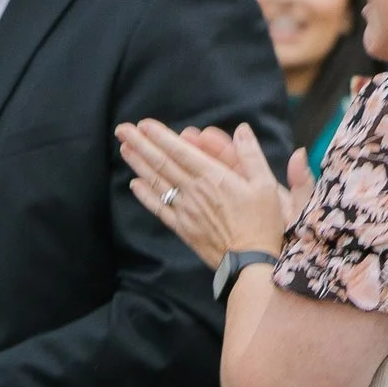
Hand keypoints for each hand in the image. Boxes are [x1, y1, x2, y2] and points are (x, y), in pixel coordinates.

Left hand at [116, 116, 289, 271]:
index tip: (144, 124)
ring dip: (138, 164)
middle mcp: (194, 191)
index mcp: (213, 177)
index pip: (180, 151)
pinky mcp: (182, 227)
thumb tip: (242, 128)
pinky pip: (159, 208)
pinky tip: (134, 184)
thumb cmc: (261, 222)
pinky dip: (145, 195)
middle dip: (140, 144)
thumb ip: (251, 155)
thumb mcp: (265, 184)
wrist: (250, 262)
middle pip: (162, 163)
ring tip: (124, 148)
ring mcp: (185, 210)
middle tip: (122, 129)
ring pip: (156, 182)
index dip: (160, 136)